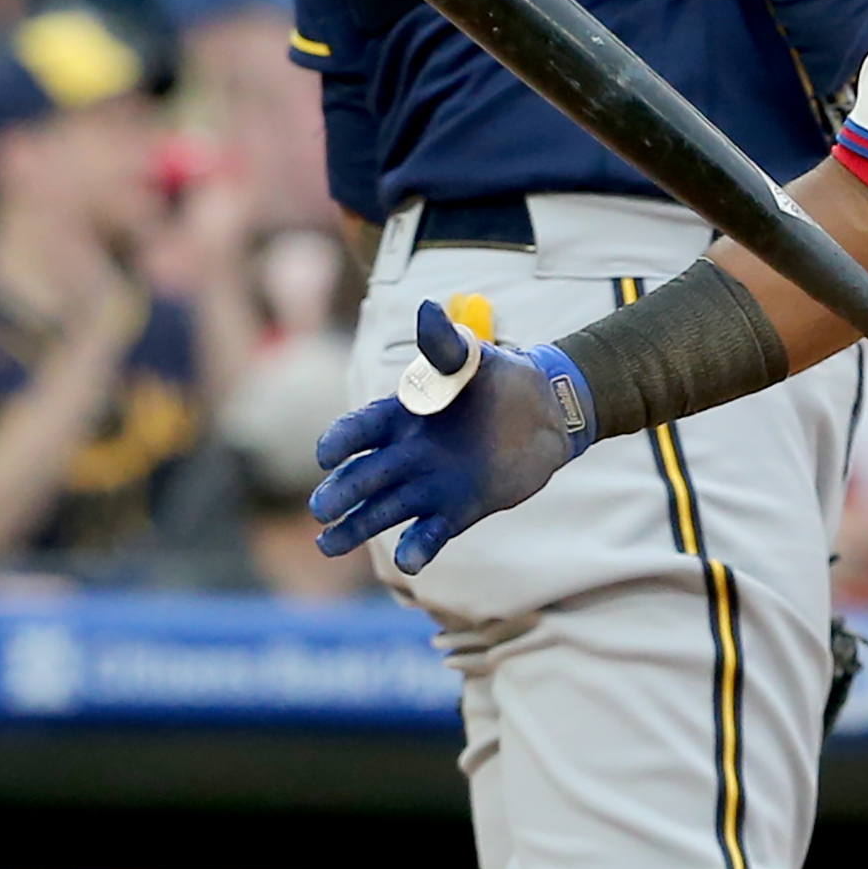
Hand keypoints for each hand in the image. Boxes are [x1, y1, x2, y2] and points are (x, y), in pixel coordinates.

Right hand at [308, 300, 596, 571]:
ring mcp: (429, 486)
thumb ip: (446, 344)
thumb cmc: (502, 378)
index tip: (326, 454)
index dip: (341, 440)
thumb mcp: (474, 359)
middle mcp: (407, 454)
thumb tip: (427, 308)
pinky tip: (408, 560)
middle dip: (340, 492)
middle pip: (363, 476)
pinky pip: (429, 534)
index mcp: (402, 415)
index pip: (361, 428)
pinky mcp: (456, 511)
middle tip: (321, 508)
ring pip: (383, 511)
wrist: (547, 412)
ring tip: (329, 544)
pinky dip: (417, 548)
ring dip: (356, 527)